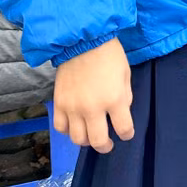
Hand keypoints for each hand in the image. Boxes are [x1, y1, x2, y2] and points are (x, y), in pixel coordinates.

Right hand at [53, 38, 133, 152]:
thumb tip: (121, 113)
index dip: (127, 134)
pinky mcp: (59, 103)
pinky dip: (68, 131)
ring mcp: (73, 107)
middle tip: (108, 144)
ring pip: (77, 139)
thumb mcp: (125, 74)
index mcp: (114, 99)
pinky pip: (61, 127)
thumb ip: (125, 97)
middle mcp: (92, 108)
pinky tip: (75, 126)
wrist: (83, 40)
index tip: (127, 133)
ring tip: (91, 136)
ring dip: (86, 141)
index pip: (123, 128)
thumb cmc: (109, 54)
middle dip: (105, 146)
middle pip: (98, 141)